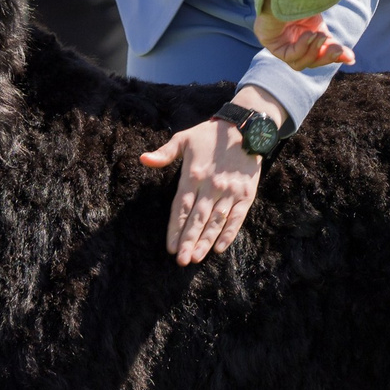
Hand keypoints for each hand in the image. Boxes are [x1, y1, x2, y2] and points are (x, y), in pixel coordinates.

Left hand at [140, 87, 282, 264]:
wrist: (245, 128)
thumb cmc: (209, 135)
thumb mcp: (184, 139)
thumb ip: (164, 153)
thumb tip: (143, 159)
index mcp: (194, 175)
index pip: (182, 207)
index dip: (175, 228)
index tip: (170, 247)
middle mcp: (211, 186)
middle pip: (197, 218)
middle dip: (188, 241)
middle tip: (181, 261)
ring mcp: (230, 191)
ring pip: (216, 221)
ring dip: (206, 241)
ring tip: (196, 258)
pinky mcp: (246, 194)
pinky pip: (237, 217)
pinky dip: (229, 233)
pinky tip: (220, 248)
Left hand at [253, 10, 353, 69]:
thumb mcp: (321, 24)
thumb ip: (331, 43)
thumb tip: (352, 59)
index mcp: (303, 35)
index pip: (317, 55)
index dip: (332, 57)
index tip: (350, 58)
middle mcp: (290, 41)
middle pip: (309, 62)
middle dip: (325, 57)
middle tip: (337, 49)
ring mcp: (278, 42)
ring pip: (298, 64)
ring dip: (313, 52)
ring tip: (318, 35)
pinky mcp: (269, 41)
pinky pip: (288, 56)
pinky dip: (301, 47)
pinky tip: (307, 34)